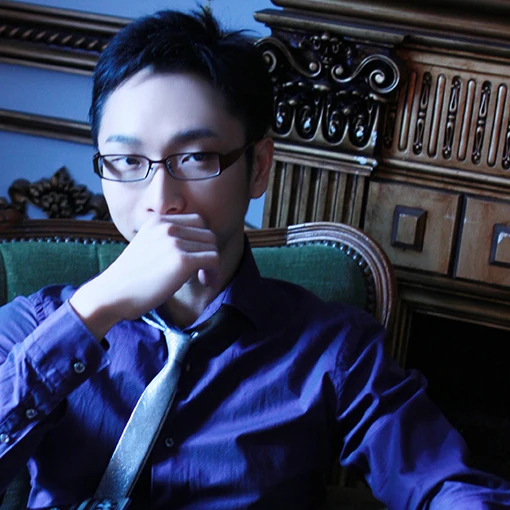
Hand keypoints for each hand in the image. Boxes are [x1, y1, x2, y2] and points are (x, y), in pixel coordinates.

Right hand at [69, 214, 219, 338]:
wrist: (112, 293)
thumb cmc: (130, 277)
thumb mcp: (147, 245)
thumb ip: (168, 239)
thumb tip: (198, 245)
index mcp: (158, 221)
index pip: (197, 221)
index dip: (201, 241)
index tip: (196, 259)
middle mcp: (167, 226)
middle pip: (208, 234)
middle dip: (208, 253)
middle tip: (202, 272)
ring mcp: (174, 242)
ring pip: (213, 247)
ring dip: (213, 265)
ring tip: (203, 279)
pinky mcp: (182, 260)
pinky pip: (214, 260)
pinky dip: (214, 273)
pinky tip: (205, 283)